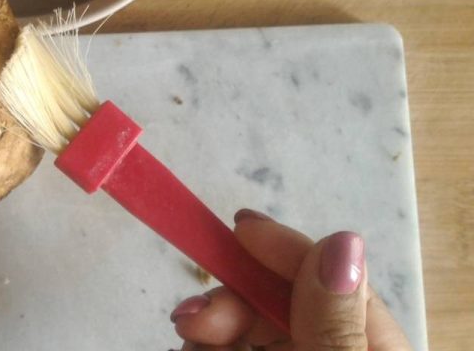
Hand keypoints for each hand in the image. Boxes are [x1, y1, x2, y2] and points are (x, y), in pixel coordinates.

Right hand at [170, 210, 412, 350]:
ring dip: (208, 325)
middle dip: (231, 300)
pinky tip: (191, 349)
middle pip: (280, 301)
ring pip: (244, 324)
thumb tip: (342, 242)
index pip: (337, 279)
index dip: (286, 247)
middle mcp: (335, 349)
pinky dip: (203, 345)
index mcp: (374, 348)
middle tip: (190, 321)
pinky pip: (226, 346)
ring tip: (189, 343)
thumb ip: (333, 327)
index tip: (238, 226)